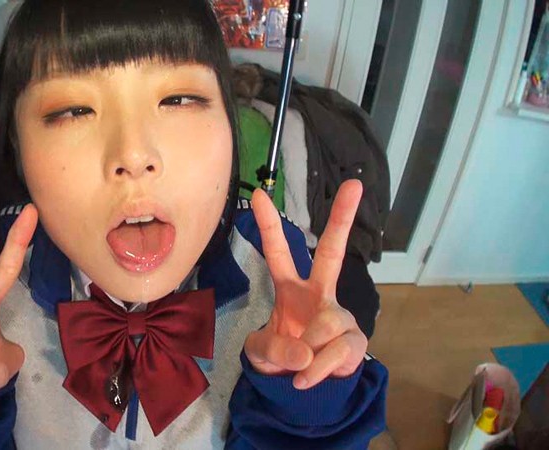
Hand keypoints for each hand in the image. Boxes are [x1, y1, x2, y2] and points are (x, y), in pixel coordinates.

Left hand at [244, 180, 367, 389]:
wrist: (302, 387)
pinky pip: (337, 350)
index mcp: (290, 288)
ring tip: (301, 363)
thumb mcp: (261, 352)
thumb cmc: (280, 357)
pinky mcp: (355, 340)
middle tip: (354, 184)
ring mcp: (339, 315)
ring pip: (328, 322)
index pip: (278, 253)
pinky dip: (318, 370)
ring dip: (309, 349)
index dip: (269, 226)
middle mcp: (318, 294)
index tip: (260, 195)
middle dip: (342, 218)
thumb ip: (274, 350)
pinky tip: (308, 378)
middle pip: (332, 253)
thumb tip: (305, 354)